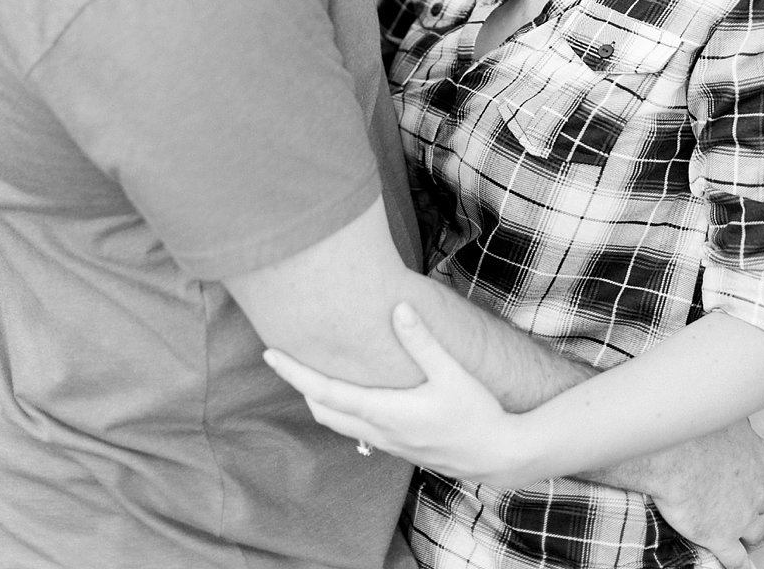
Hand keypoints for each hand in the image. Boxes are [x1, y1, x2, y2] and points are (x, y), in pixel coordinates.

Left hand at [264, 303, 534, 489]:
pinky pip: (356, 428)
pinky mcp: (399, 445)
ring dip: (321, 399)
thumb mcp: (452, 374)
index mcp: (382, 412)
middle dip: (302, 385)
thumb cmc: (474, 413)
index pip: (325, 391)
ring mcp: (387, 442)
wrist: (493, 454)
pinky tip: (354, 396)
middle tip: (288, 358)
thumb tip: (398, 308)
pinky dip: (342, 409)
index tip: (270, 354)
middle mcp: (377, 430)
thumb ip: (423, 341)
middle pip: (323, 409)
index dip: (295, 372)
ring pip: (338, 422)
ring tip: (314, 373)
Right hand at [624, 419, 763, 567]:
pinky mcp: (724, 537)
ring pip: (757, 532)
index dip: (749, 474)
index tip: (736, 475)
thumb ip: (723, 413)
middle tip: (732, 504)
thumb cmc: (689, 426)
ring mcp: (743, 514)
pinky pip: (738, 559)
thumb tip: (715, 394)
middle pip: (762, 499)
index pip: (762, 467)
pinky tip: (739, 567)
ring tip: (739, 539)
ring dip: (749, 534)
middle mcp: (758, 485)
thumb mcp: (718, 410)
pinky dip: (739, 565)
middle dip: (750, 502)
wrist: (672, 454)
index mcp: (758, 454)